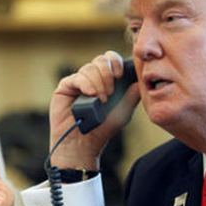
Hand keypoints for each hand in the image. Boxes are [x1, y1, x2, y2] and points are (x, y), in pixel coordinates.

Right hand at [49, 50, 140, 169]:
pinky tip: (90, 94)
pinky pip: (76, 77)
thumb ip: (132, 96)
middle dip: (107, 73)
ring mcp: (77, 82)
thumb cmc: (102, 130)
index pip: (111, 60)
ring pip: (89, 68)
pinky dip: (85, 84)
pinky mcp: (65, 88)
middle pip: (100, 60)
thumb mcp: (123, 113)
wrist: (83, 145)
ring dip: (98, 83)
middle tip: (110, 91)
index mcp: (105, 81)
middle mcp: (91, 78)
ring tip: (101, 100)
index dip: (116, 62)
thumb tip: (140, 81)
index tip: (120, 75)